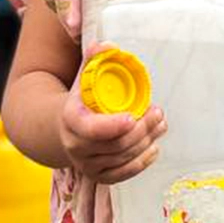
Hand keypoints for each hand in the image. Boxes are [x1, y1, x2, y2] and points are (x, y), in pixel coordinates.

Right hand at [60, 50, 166, 183]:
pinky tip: (154, 147)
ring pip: (123, 157)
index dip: (112, 126)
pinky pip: (124, 173)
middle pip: (115, 144)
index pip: (91, 129)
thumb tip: (109, 46)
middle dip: (141, 129)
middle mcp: (76, 147)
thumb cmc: (81, 101)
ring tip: (160, 123)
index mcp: (71, 121)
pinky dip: (142, 161)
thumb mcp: (83, 77)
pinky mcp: (98, 176)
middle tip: (158, 113)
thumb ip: (94, 59)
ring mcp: (87, 165)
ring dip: (146, 141)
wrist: (63, 129)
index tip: (133, 116)